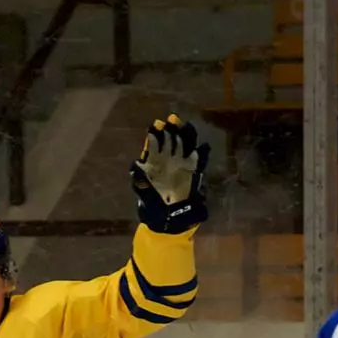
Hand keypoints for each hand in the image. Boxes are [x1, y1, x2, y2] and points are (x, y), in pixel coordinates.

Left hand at [131, 114, 209, 233]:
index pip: (155, 145)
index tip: (156, 126)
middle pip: (171, 141)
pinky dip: (202, 154)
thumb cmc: (152, 205)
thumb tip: (135, 164)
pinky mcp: (193, 172)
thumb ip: (139, 178)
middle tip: (172, 119)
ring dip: (186, 136)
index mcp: (155, 163)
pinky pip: (199, 160)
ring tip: (186, 125)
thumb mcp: (143, 191)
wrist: (168, 218)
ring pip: (184, 146)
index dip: (155, 135)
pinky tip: (202, 147)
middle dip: (171, 130)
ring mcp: (181, 165)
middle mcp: (168, 160)